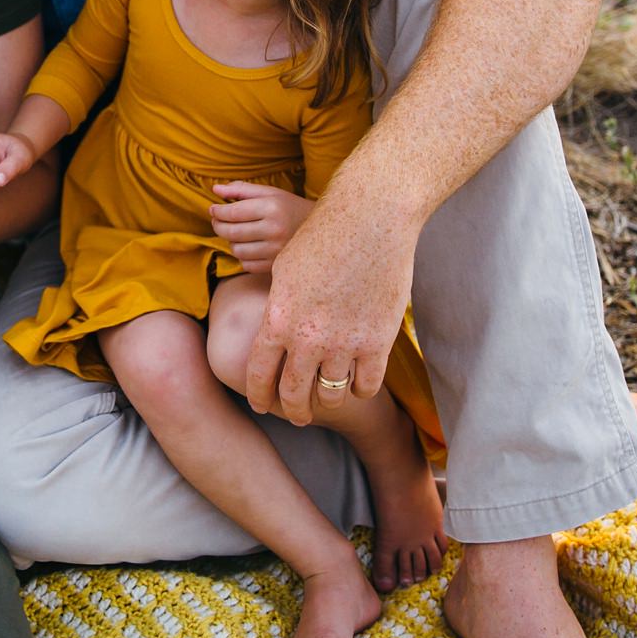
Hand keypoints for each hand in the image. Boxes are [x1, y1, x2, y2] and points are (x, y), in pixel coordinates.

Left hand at [208, 182, 311, 273]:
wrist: (320, 230)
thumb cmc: (290, 207)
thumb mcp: (270, 193)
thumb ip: (241, 189)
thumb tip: (215, 190)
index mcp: (272, 207)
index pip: (233, 212)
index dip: (217, 211)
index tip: (213, 209)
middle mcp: (274, 229)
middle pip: (231, 232)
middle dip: (218, 226)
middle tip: (217, 221)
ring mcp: (275, 250)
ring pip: (236, 250)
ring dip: (231, 241)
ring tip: (237, 233)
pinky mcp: (276, 265)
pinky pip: (246, 264)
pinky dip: (243, 256)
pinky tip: (249, 246)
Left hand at [245, 184, 416, 424]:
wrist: (370, 221)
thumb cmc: (325, 236)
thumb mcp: (286, 268)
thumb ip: (279, 305)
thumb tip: (274, 328)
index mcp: (279, 318)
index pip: (260, 373)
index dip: (259, 395)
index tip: (261, 405)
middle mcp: (308, 338)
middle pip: (294, 393)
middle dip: (292, 410)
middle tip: (295, 415)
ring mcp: (344, 343)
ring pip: (330, 395)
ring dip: (326, 400)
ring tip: (325, 398)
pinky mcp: (377, 342)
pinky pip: (366, 386)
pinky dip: (360, 390)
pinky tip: (357, 384)